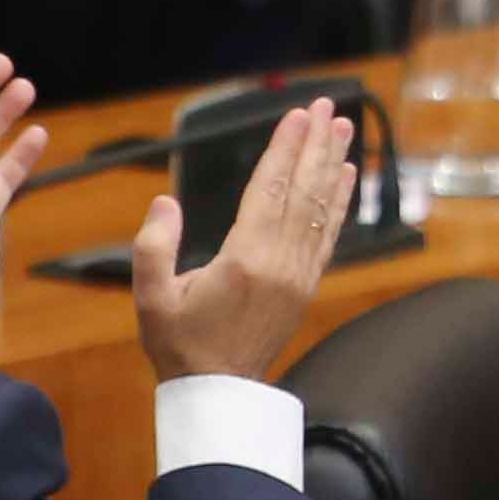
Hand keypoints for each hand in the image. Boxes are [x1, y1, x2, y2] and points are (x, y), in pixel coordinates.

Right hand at [130, 97, 357, 382]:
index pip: (270, 190)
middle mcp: (281, 263)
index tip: (297, 115)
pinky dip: (340, 203)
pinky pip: (329, 235)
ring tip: (344, 129)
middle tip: (327, 107)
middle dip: (315, 145)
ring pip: (321, 209)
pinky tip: (347, 178)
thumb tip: (165, 201)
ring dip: (333, 165)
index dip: (284, 149)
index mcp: (245, 260)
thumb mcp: (151, 297)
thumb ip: (154, 246)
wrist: (218, 392)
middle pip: (302, 192)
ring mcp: (299, 275)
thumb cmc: (179, 344)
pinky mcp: (306, 285)